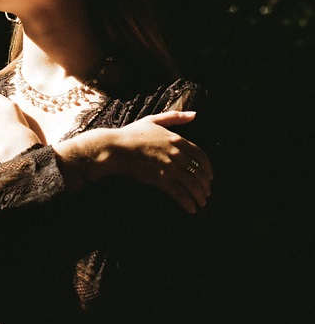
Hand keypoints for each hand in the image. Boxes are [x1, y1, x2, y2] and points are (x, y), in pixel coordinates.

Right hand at [55, 111, 212, 214]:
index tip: (210, 177)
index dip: (208, 168)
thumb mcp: (154, 120)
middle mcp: (175, 153)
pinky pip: (179, 193)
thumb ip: (175, 117)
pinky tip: (191, 209)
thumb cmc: (131, 133)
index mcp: (176, 139)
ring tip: (201, 203)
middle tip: (206, 194)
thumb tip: (195, 114)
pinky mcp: (159, 179)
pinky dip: (187, 202)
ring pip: (191, 183)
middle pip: (199, 171)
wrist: (114, 147)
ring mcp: (168, 166)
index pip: (201, 155)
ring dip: (199, 195)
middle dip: (205, 185)